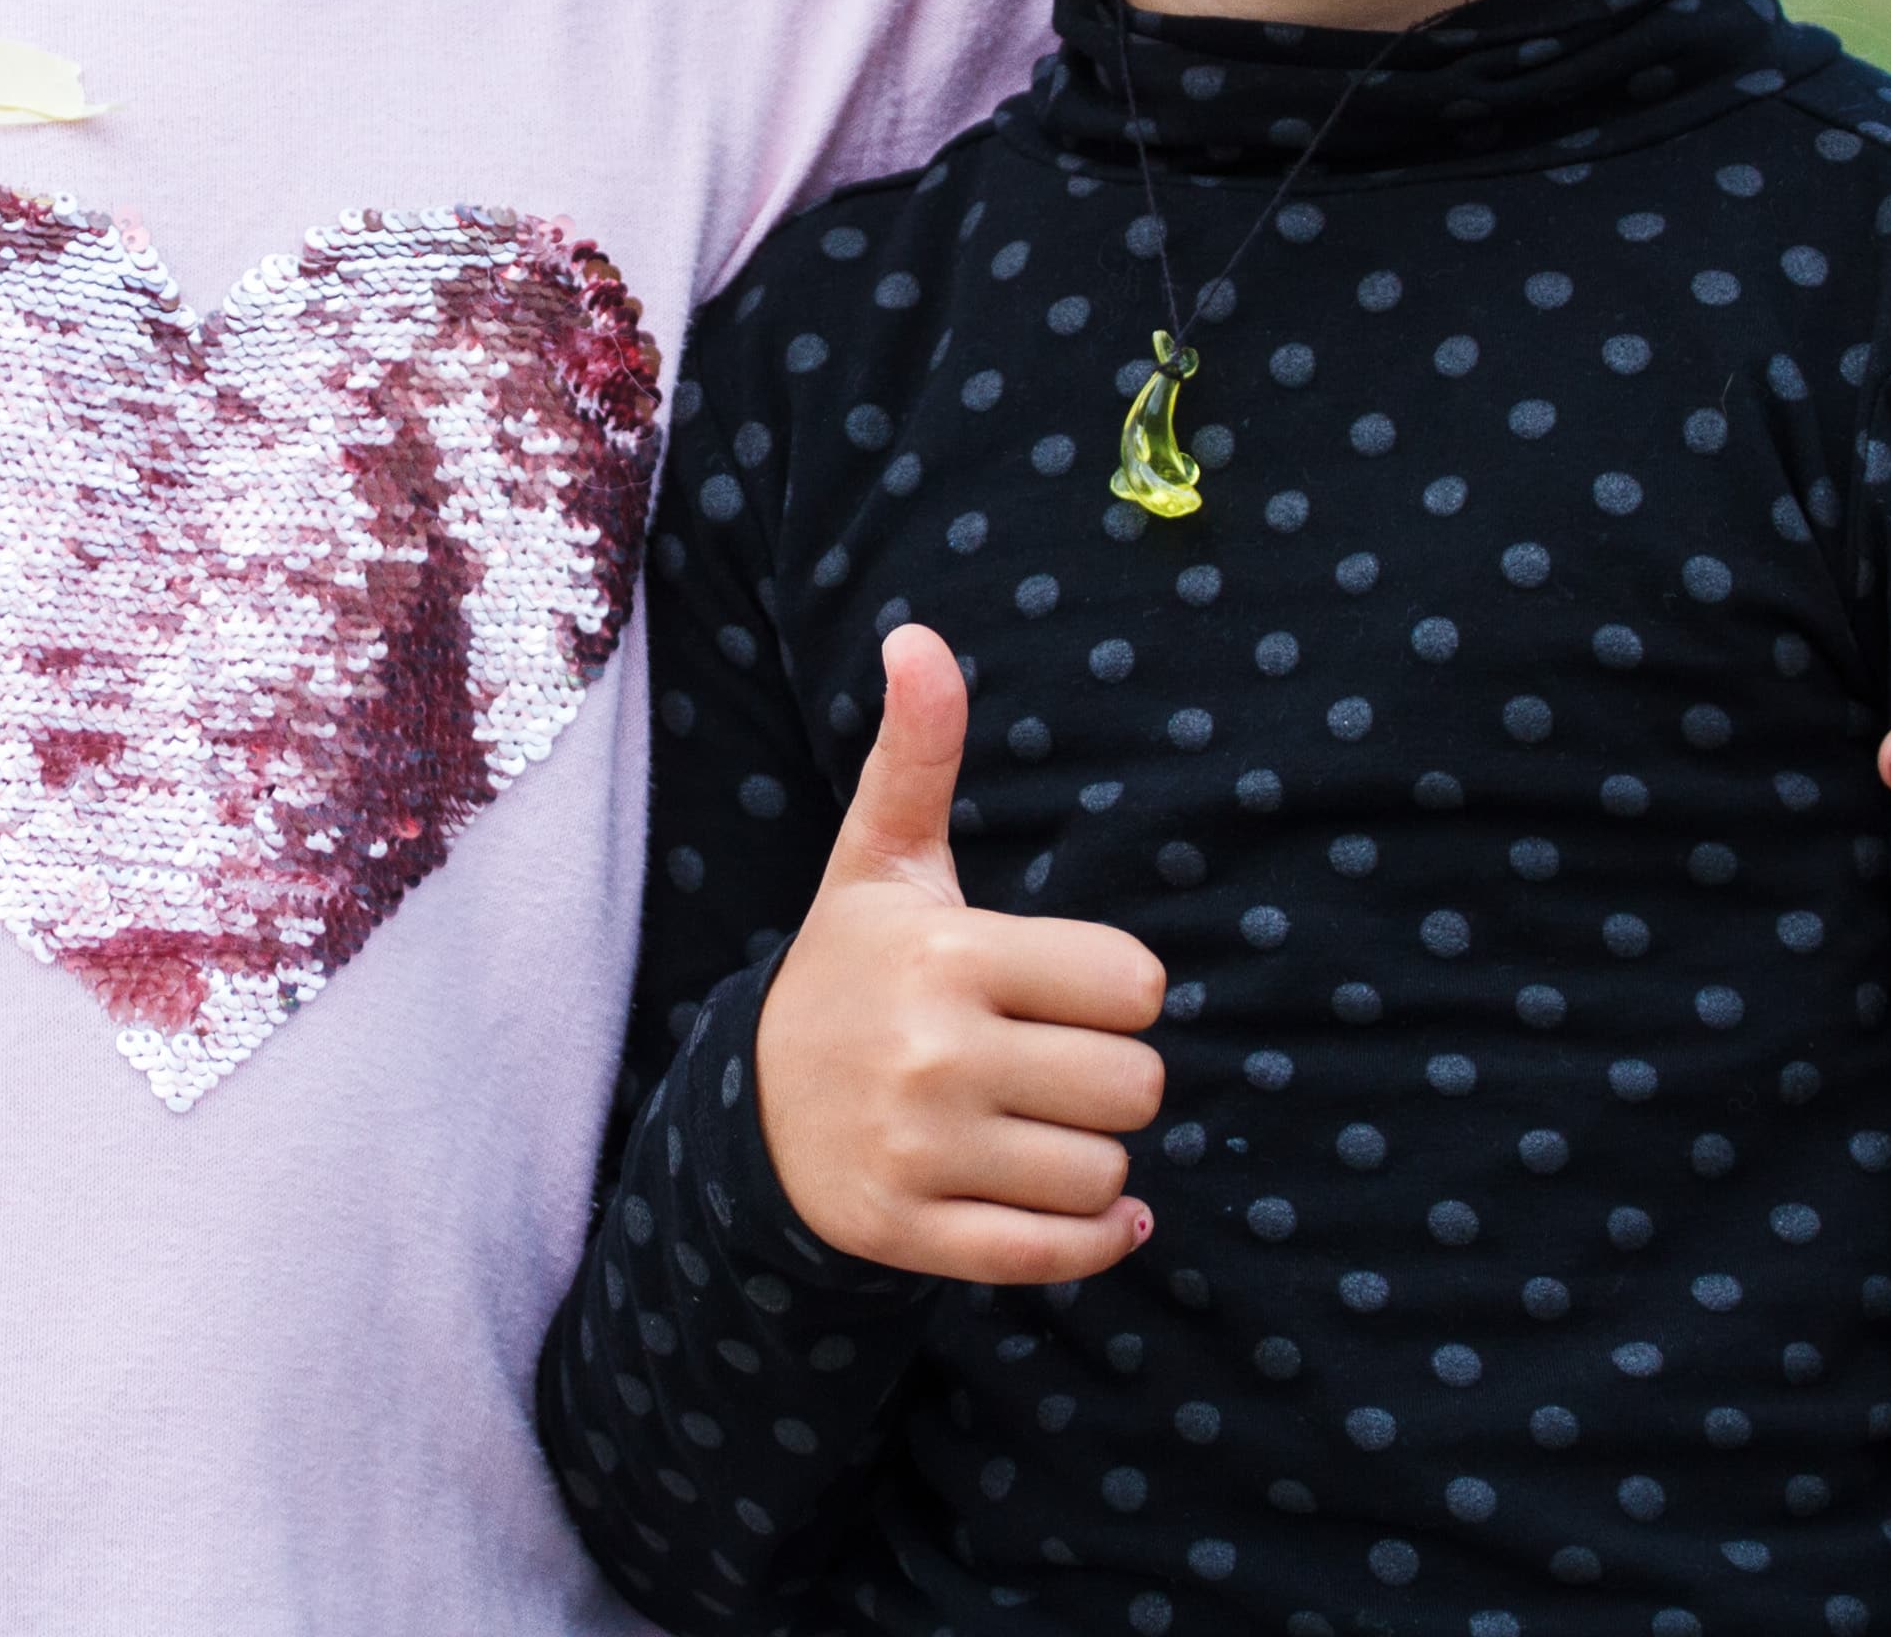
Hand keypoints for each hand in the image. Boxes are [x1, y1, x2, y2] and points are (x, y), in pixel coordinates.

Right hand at [753, 626, 1170, 1282]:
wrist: (753, 1110)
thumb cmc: (855, 970)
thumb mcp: (884, 862)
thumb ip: (918, 754)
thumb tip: (918, 635)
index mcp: (948, 954)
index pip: (1137, 986)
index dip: (1112, 990)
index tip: (1056, 990)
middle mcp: (933, 1055)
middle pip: (1136, 1086)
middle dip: (1109, 1079)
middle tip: (1047, 1064)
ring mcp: (920, 1154)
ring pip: (1106, 1173)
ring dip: (1091, 1158)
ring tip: (1032, 1128)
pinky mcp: (913, 1237)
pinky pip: (1063, 1255)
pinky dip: (1099, 1240)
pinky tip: (1091, 1213)